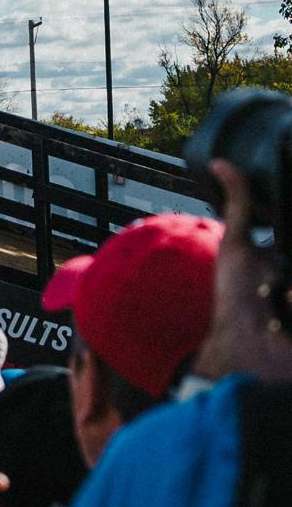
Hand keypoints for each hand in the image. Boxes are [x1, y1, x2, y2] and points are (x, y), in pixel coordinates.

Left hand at [193, 160, 284, 379]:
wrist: (243, 343)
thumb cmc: (238, 295)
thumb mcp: (237, 245)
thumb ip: (239, 203)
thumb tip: (220, 163)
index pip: (291, 221)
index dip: (286, 222)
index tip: (273, 255)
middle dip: (283, 280)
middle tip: (267, 283)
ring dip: (286, 292)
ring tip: (278, 296)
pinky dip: (288, 304)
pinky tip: (279, 316)